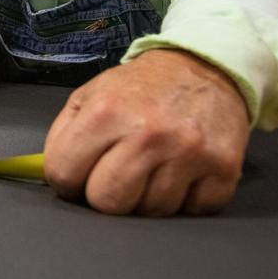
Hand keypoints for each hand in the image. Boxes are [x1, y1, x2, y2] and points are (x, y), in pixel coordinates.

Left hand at [43, 49, 249, 215]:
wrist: (205, 66)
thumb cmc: (141, 87)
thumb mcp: (90, 95)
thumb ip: (64, 135)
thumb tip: (53, 177)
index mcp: (106, 111)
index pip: (64, 174)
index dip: (67, 178)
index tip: (79, 172)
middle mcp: (147, 133)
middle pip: (107, 202)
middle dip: (106, 194)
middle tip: (117, 173)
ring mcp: (188, 152)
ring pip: (150, 212)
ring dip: (147, 197)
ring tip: (152, 166)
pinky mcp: (223, 169)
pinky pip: (191, 211)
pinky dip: (184, 199)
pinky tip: (181, 171)